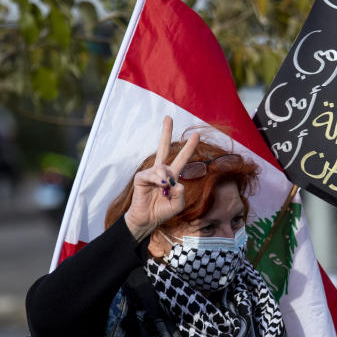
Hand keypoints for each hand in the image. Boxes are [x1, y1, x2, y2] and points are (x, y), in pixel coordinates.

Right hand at [124, 116, 198, 240]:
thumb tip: (174, 181)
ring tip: (165, 187)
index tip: (196, 134)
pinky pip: (152, 175)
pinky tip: (159, 185)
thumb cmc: (162, 211)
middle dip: (165, 132)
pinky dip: (157, 180)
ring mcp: (151, 173)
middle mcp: (162, 171)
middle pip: (164, 148)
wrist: (147, 220)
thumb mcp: (178, 204)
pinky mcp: (141, 177)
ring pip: (162, 167)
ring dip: (165, 177)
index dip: (189, 147)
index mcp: (172, 176)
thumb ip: (180, 194)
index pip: (182, 158)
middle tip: (168, 117)